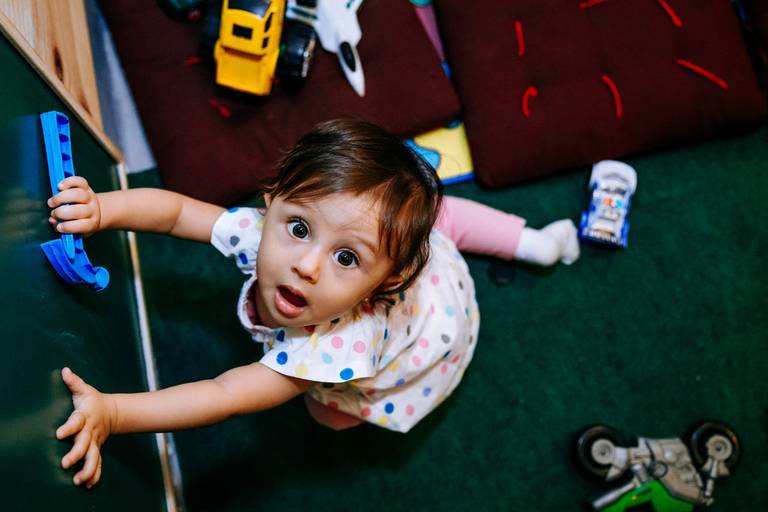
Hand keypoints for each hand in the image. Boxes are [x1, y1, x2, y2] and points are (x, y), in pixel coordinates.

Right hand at [47, 176, 101, 234]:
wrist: (93, 211)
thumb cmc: (78, 222)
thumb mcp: (74, 229)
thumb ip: (62, 226)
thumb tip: (53, 220)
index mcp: (91, 223)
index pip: (84, 225)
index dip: (69, 227)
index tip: (58, 227)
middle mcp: (93, 210)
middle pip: (79, 210)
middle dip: (61, 212)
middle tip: (53, 213)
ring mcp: (90, 197)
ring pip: (77, 194)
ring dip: (61, 198)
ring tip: (51, 203)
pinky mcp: (87, 187)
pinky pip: (79, 181)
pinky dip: (68, 182)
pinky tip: (59, 187)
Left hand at [56, 367, 114, 487]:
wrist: (114, 412)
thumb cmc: (94, 401)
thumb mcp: (85, 390)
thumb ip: (74, 383)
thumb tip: (64, 370)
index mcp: (85, 416)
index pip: (76, 421)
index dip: (68, 427)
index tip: (59, 434)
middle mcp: (90, 431)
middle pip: (84, 444)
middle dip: (76, 454)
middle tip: (65, 463)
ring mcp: (95, 441)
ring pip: (93, 457)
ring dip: (87, 469)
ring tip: (78, 480)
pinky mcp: (97, 449)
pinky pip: (98, 463)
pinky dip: (95, 474)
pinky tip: (88, 485)